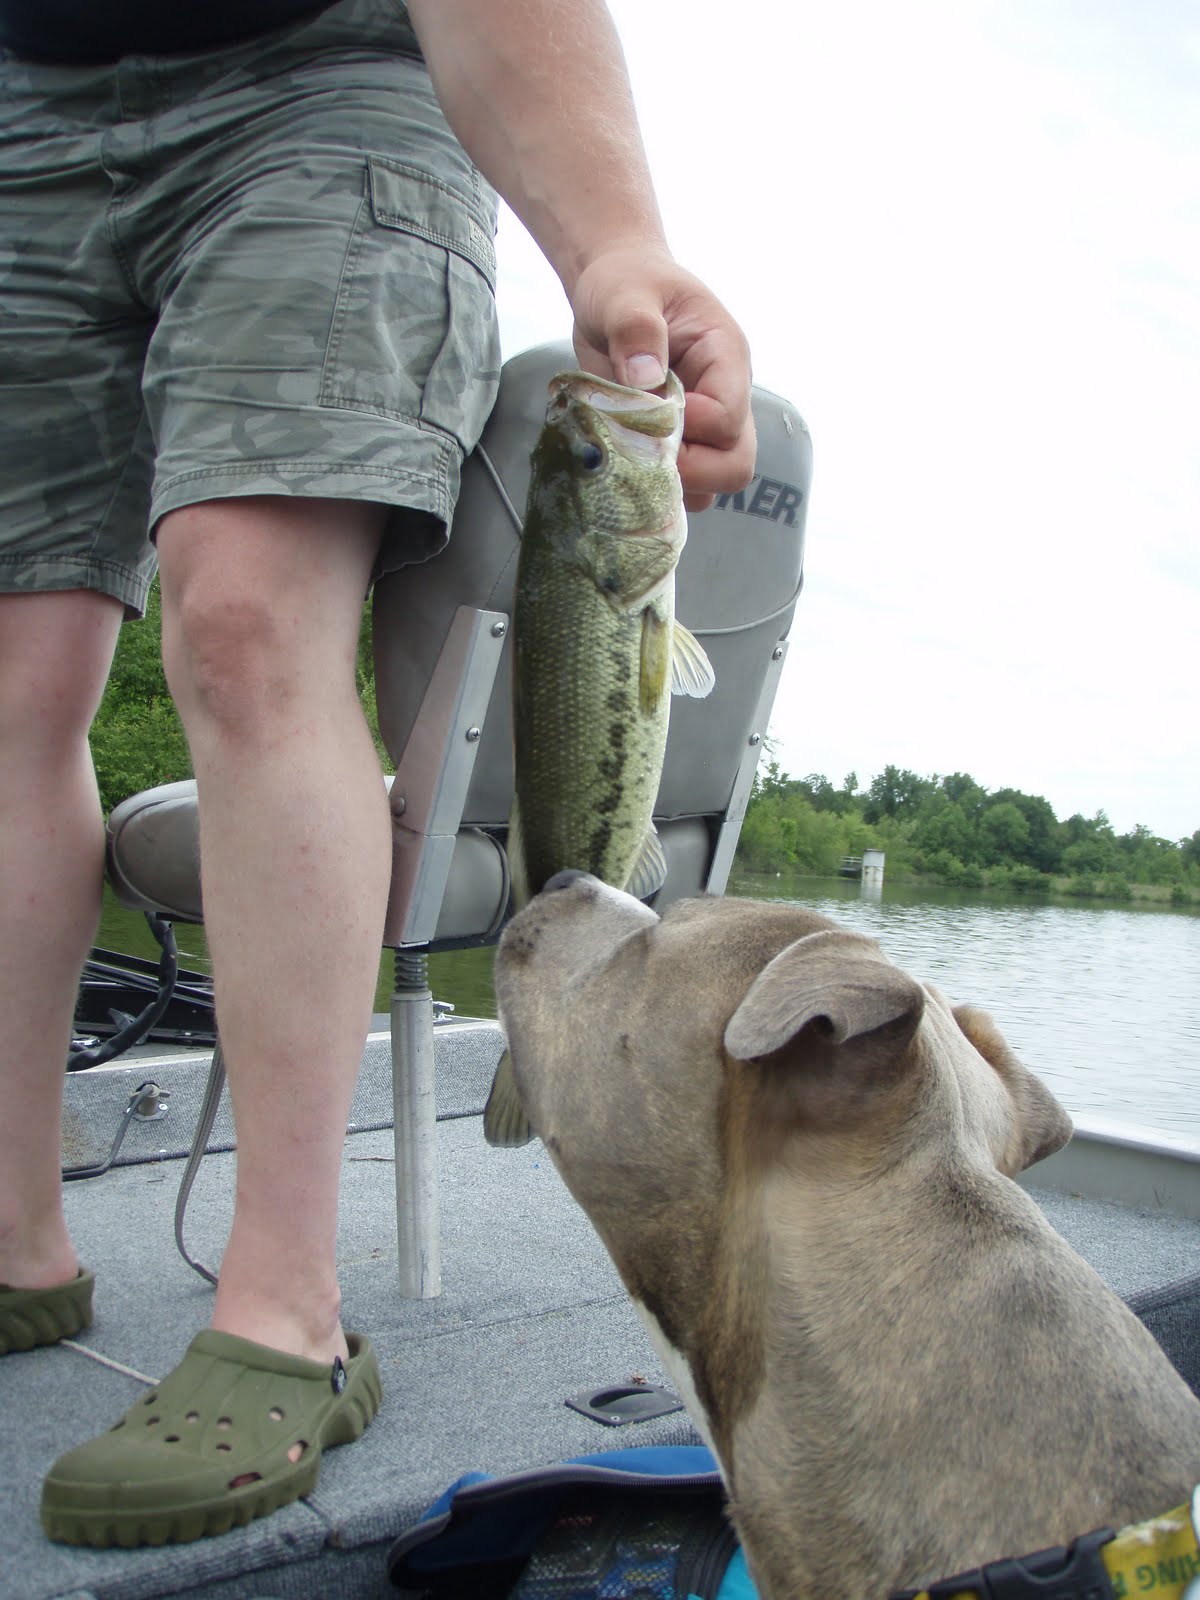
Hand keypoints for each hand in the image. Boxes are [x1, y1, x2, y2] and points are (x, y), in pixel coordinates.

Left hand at [570, 246, 756, 512]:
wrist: (614, 291)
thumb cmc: (626, 283)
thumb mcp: (624, 294)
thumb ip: (635, 329)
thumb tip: (645, 380)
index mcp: (725, 359)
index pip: (727, 419)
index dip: (688, 429)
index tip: (645, 411)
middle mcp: (725, 399)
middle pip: (735, 466)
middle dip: (688, 471)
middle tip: (638, 451)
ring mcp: (703, 429)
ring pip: (710, 486)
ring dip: (669, 484)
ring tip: (626, 454)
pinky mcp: (678, 445)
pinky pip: (680, 487)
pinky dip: (652, 487)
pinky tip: (620, 462)